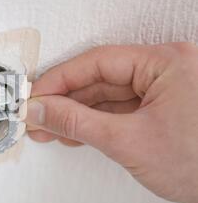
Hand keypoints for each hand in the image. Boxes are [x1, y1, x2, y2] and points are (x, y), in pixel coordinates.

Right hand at [25, 43, 197, 202]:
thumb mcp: (127, 141)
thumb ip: (76, 122)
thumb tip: (41, 110)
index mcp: (167, 62)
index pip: (99, 62)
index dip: (61, 78)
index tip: (36, 95)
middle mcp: (166, 71)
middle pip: (100, 79)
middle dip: (64, 101)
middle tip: (36, 114)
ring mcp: (163, 92)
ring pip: (106, 97)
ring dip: (75, 115)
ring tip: (47, 129)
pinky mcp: (159, 112)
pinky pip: (118, 111)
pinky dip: (93, 124)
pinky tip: (71, 134)